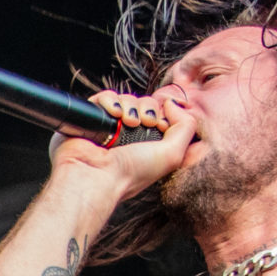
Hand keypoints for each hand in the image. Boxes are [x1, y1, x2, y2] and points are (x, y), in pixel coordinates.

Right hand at [51, 91, 194, 199]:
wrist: (96, 177)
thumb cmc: (130, 173)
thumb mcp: (173, 155)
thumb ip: (186, 127)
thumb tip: (172, 103)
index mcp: (147, 145)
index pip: (159, 114)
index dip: (162, 113)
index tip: (159, 125)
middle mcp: (128, 135)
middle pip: (143, 103)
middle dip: (147, 108)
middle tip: (143, 122)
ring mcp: (109, 128)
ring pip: (125, 99)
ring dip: (129, 104)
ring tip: (126, 121)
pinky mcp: (89, 120)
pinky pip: (104, 98)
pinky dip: (110, 100)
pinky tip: (113, 113)